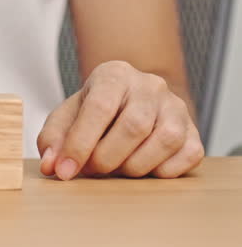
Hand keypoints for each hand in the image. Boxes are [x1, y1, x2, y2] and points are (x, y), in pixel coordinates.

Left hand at [37, 61, 203, 179]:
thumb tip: (51, 166)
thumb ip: (53, 139)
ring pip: (164, 140)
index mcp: (114, 75)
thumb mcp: (66, 118)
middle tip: (91, 171)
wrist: (128, 104)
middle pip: (134, 126)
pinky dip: (163, 171)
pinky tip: (143, 167)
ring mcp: (176, 106)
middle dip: (106, 158)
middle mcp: (150, 85)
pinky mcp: (194, 130)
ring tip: (116, 168)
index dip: (80, 143)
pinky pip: (187, 155)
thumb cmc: (94, 112)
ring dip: (135, 166)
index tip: (65, 170)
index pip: (99, 107)